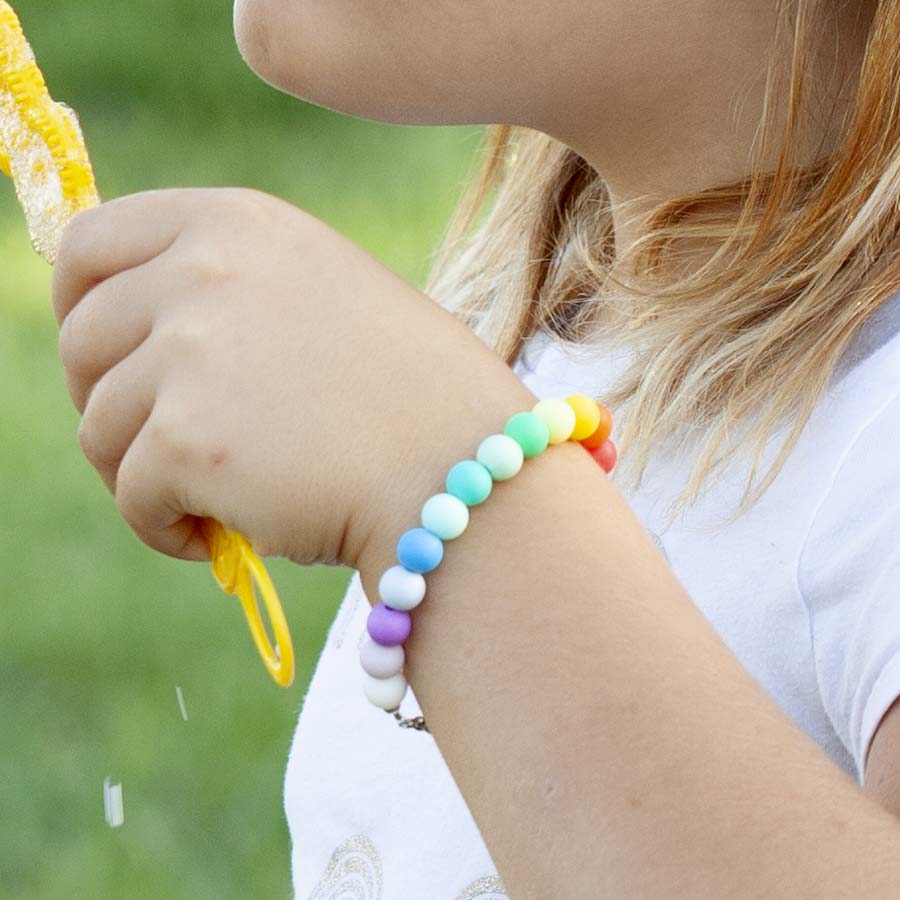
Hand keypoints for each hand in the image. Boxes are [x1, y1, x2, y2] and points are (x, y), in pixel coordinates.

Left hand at [53, 188, 533, 567]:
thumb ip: (233, 299)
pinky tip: (218, 538)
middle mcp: (204, 270)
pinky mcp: (187, 440)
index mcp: (240, 224)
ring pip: (99, 427)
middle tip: (160, 451)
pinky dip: (162, 527)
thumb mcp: (323, 302)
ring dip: (140, 475)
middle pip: (80, 341)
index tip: (99, 357)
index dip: (78, 305)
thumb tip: (139, 340)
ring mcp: (191, 352)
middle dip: (105, 403)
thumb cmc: (416, 398)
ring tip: (210, 504)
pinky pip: (130, 496)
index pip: (93, 243)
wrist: (468, 470)